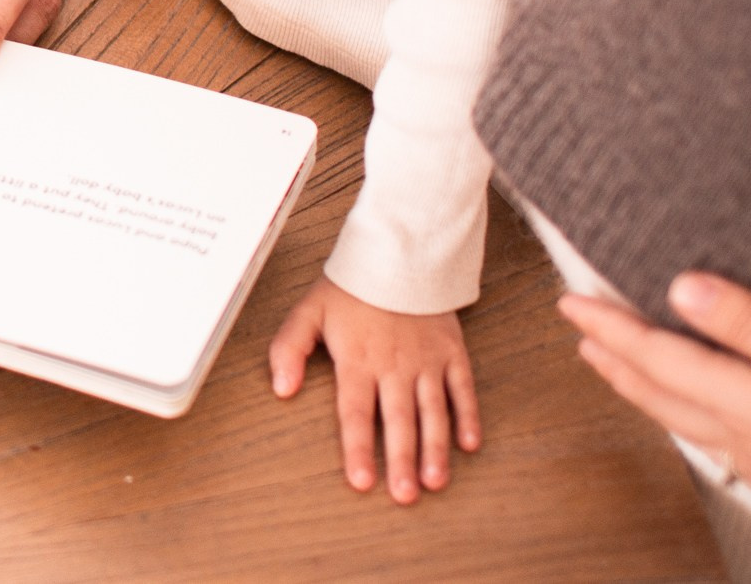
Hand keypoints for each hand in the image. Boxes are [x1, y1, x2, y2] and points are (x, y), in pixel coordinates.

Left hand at [270, 275, 480, 503]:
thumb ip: (289, 349)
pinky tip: (469, 445)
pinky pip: (463, 389)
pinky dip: (468, 417)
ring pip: (433, 412)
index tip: (362, 482)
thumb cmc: (349, 288)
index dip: (359, 449)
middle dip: (401, 461)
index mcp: (358, 360)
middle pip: (398, 420)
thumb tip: (281, 389)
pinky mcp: (451, 352)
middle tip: (405, 496)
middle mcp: (394, 366)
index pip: (356, 413)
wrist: (396, 253)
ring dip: (435, 449)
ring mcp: (427, 361)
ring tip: (435, 482)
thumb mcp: (307, 312)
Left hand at [563, 274, 750, 540]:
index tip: (571, 302)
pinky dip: (690, 419)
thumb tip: (682, 288)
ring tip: (618, 370)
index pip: (656, 357)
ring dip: (644, 390)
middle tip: (579, 334)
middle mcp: (745, 434)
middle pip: (660, 393)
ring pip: (686, 420)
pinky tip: (702, 421)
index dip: (609, 327)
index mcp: (743, 402)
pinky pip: (720, 442)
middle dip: (613, 360)